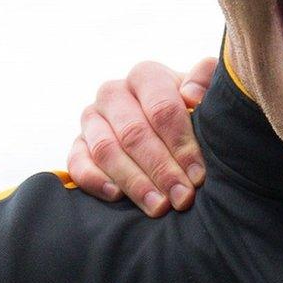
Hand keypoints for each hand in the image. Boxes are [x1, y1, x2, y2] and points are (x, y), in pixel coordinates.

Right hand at [67, 57, 217, 216]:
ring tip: (159, 206)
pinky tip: (117, 197)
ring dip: (134, 182)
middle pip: (134, 133)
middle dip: (162, 170)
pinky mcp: (78, 144)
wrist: (167, 128)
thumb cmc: (192, 111)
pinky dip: (95, 180)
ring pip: (106, 150)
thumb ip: (206, 80)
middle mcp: (113, 93)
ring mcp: (91, 119)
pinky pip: (76, 163)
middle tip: (183, 198)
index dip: (181, 144)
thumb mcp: (206, 93)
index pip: (162, 108)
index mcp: (146, 76)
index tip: (198, 175)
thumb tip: (191, 96)